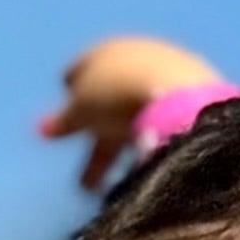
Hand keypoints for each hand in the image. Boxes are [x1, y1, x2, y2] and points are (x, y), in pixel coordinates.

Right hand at [38, 35, 223, 190]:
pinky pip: (165, 122)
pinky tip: (150, 167)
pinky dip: (151, 143)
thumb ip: (63, 122)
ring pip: (141, 117)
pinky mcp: (197, 93)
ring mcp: (172, 71)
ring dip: (125, 150)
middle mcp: (140, 55)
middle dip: (97, 146)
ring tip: (119, 189)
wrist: (178, 94)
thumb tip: (41, 129)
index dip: (73, 99)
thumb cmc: (117, 99)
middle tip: (86, 186)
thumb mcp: (82, 112)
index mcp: (108, 51)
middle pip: (113, 103)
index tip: (67, 123)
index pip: (84, 71)